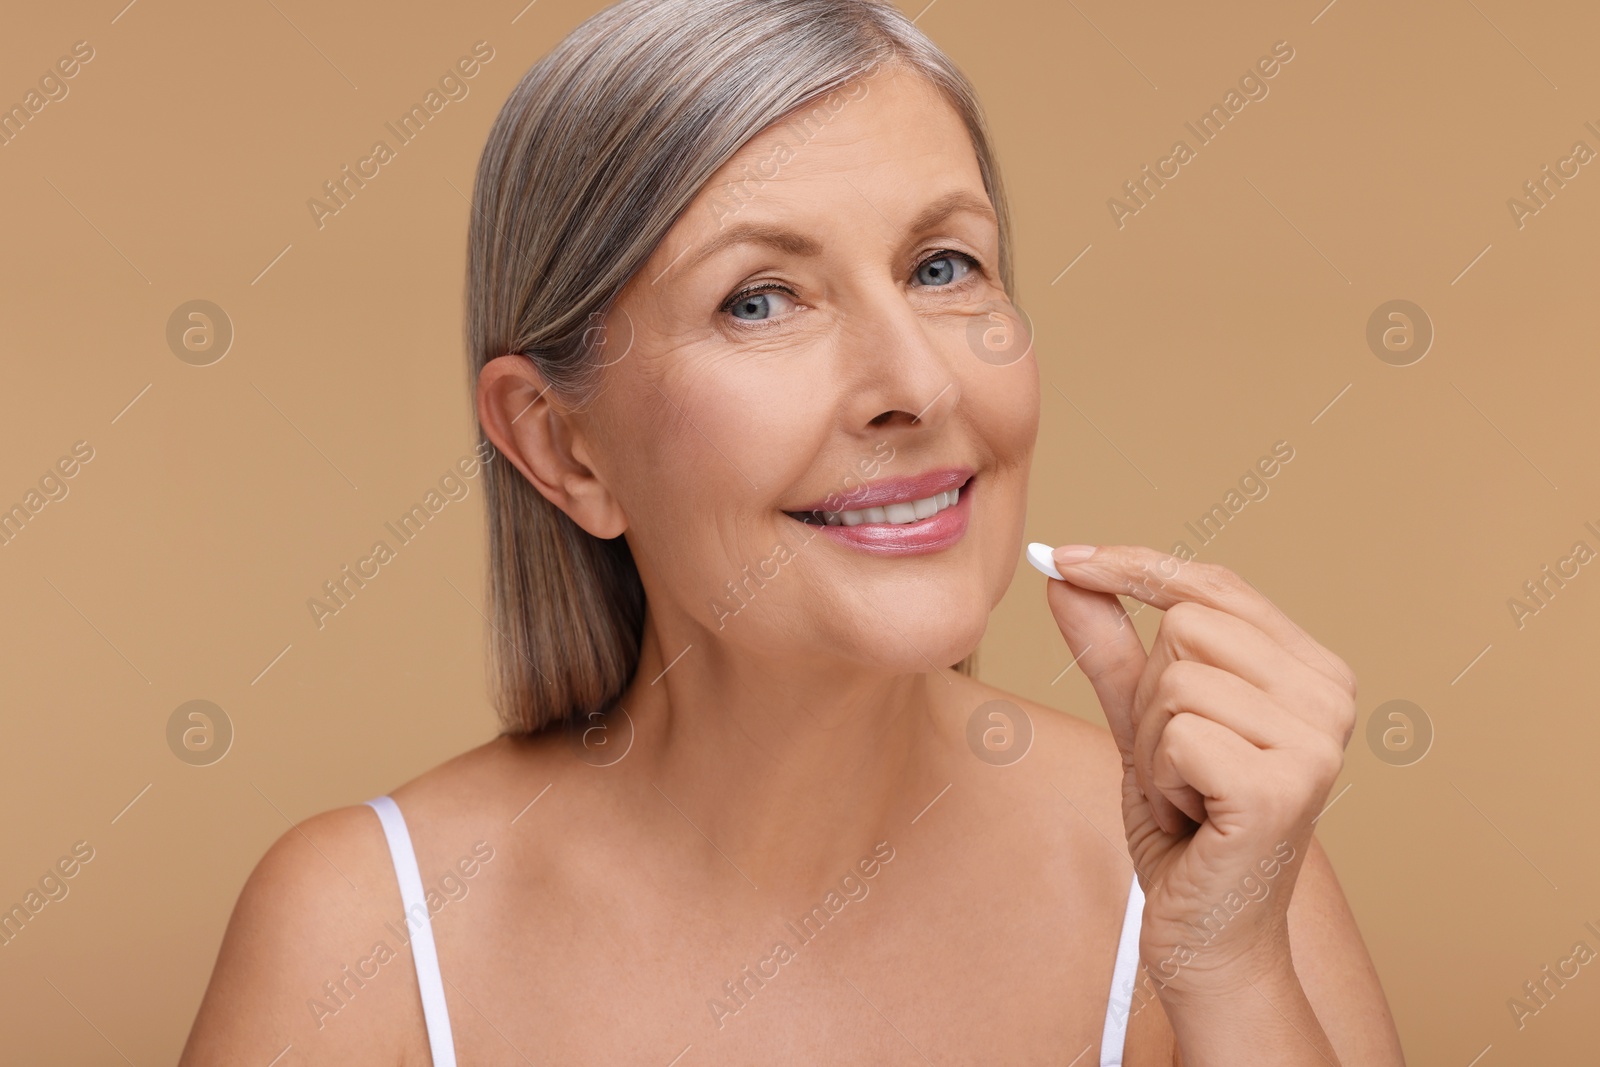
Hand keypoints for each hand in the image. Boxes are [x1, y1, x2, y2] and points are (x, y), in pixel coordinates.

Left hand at [1042, 545, 1356, 997]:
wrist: (1207, 936)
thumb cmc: (1186, 830)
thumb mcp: (1141, 722)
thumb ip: (1111, 648)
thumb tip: (1064, 574)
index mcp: (1312, 669)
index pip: (1214, 583)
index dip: (1134, 566)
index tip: (1063, 557)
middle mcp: (1330, 696)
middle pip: (1186, 624)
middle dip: (1150, 695)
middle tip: (1177, 764)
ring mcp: (1314, 743)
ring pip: (1174, 678)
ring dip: (1152, 743)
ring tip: (1186, 792)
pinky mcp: (1280, 787)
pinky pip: (1173, 734)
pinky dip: (1159, 778)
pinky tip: (1192, 816)